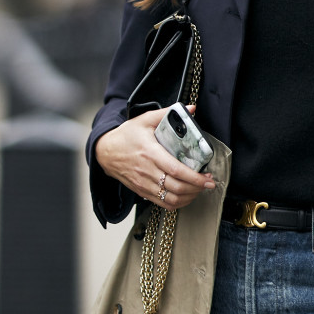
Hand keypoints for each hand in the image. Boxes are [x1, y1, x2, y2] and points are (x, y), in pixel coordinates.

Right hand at [95, 111, 215, 210]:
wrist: (105, 152)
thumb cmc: (126, 136)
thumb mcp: (145, 120)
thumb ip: (167, 114)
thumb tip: (191, 109)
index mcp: (150, 153)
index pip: (176, 170)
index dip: (195, 177)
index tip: (207, 178)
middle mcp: (147, 171)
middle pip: (177, 187)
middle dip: (197, 188)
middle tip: (208, 183)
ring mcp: (144, 184)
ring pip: (171, 199)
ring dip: (189, 197)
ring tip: (198, 189)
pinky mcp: (142, 191)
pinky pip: (163, 204)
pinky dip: (178, 203)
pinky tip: (185, 196)